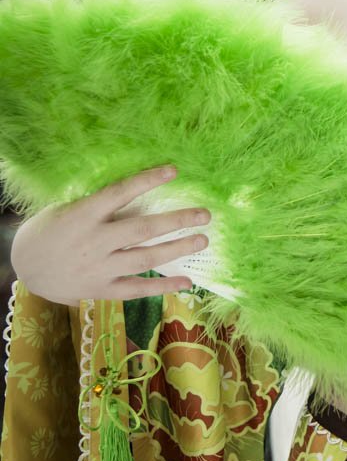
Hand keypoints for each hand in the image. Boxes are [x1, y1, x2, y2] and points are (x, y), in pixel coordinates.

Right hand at [10, 164, 211, 305]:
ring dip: (177, 249)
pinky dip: (163, 286)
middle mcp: (93, 242)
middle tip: (205, 214)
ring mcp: (99, 269)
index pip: (120, 193)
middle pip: (142, 229)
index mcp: (82, 215)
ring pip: (145, 258)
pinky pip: (137, 289)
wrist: (26, 268)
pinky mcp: (101, 290)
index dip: (147, 180)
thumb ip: (100, 206)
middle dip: (176, 221)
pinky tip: (186, 281)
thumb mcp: (68, 208)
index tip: (174, 170)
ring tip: (202, 241)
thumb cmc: (50, 230)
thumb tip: (139, 193)